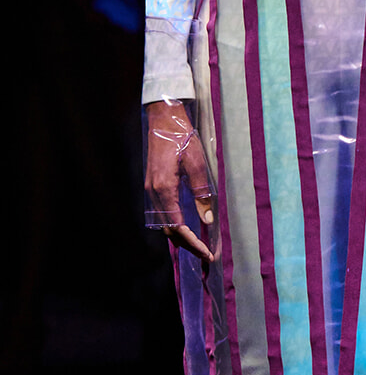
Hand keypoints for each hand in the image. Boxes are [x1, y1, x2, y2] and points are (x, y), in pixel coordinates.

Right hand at [145, 99, 215, 261]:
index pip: (177, 226)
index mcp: (163, 189)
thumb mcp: (197, 164)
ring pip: (163, 223)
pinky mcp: (152, 185)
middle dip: (187, 244)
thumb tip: (207, 219)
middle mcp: (153, 192)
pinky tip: (185, 227)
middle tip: (206, 254)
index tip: (207, 253)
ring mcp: (150, 189)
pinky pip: (161, 212)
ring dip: (179, 237)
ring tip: (197, 246)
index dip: (192, 243)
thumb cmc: (182, 138)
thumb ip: (201, 193)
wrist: (164, 119)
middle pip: (168, 229)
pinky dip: (173, 225)